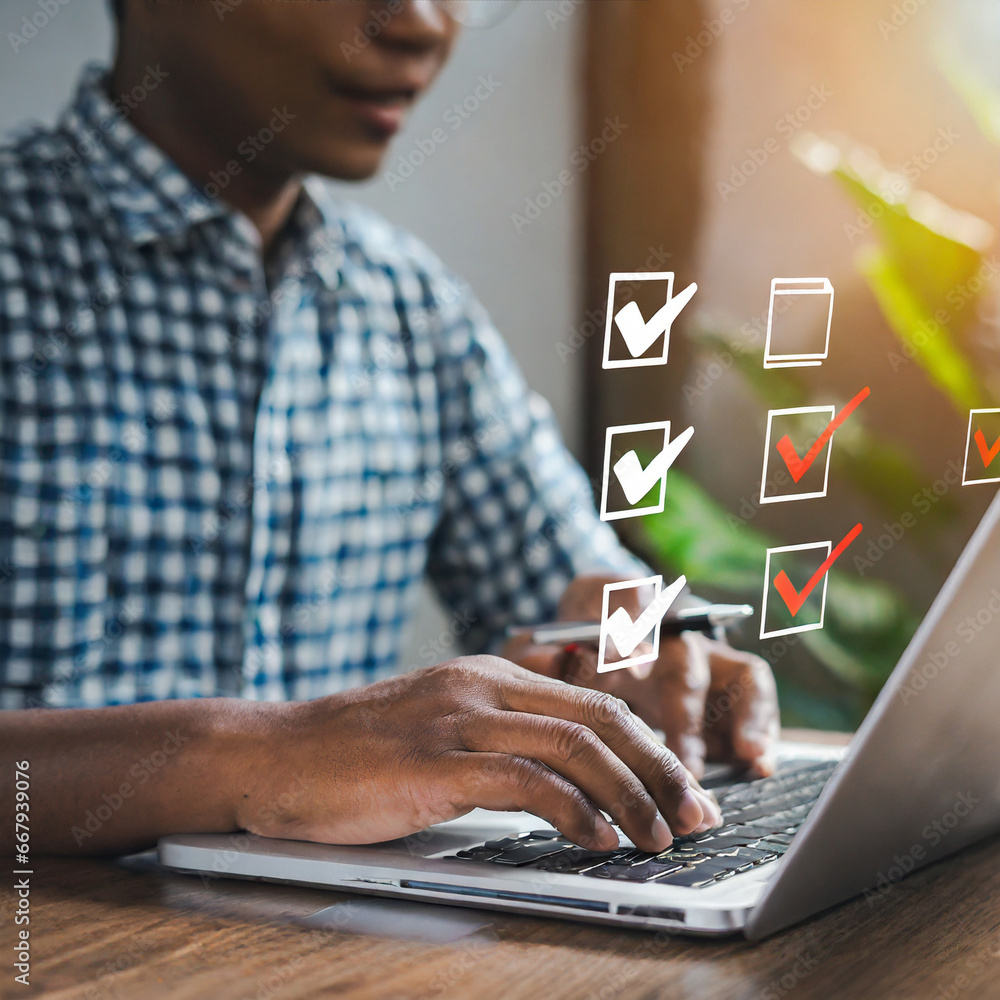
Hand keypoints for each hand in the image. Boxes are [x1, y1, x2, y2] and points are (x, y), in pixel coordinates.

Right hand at [236, 656, 720, 853]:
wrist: (269, 753)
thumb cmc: (351, 753)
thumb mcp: (436, 730)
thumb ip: (497, 741)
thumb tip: (565, 786)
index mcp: (490, 674)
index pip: (595, 700)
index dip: (650, 744)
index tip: (684, 787)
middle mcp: (482, 685)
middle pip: (602, 717)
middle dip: (662, 769)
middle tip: (698, 814)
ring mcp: (459, 719)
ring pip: (577, 746)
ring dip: (632, 795)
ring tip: (662, 838)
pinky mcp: (435, 762)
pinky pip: (528, 782)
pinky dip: (578, 813)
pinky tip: (599, 842)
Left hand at [504, 575, 779, 778]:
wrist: (570, 655)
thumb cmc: (546, 655)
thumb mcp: (527, 653)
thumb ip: (534, 656)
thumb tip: (560, 658)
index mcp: (608, 597)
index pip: (626, 595)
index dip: (632, 628)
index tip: (629, 663)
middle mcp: (662, 619)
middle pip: (684, 648)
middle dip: (682, 699)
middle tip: (678, 747)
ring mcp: (695, 649)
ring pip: (731, 668)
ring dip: (738, 715)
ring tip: (743, 757)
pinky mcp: (718, 682)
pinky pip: (753, 694)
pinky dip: (761, 725)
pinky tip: (757, 761)